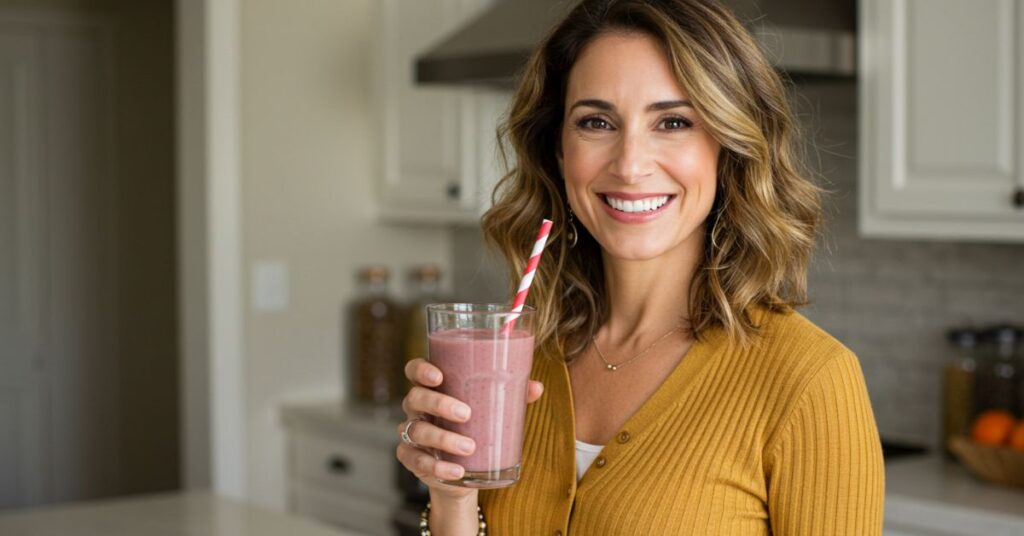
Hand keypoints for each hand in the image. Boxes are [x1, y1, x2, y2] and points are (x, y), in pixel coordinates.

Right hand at [395, 358, 543, 500]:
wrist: (464, 470)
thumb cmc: (476, 427)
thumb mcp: (492, 410)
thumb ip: (512, 396)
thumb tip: (536, 387)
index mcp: (432, 388)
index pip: (414, 370)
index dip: (421, 370)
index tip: (439, 377)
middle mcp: (416, 407)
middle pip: (415, 397)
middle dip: (439, 404)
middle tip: (466, 414)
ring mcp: (411, 433)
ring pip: (417, 431)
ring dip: (443, 439)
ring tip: (469, 447)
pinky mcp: (412, 459)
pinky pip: (417, 461)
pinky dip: (437, 467)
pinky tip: (457, 471)